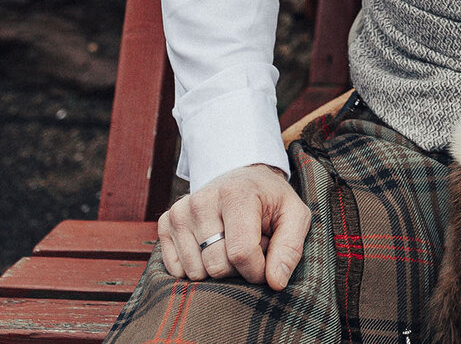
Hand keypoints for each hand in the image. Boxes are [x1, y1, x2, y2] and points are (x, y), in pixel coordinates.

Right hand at [159, 162, 311, 288]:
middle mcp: (202, 200)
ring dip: (218, 267)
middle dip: (238, 269)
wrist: (243, 178)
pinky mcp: (166, 223)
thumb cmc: (270, 200)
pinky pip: (176, 269)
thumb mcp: (294, 215)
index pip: (241, 253)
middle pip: (216, 265)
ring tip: (232, 242)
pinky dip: (197, 266)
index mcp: (236, 194)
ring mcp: (180, 212)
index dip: (257, 271)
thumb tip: (275, 282)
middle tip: (250, 246)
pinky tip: (212, 245)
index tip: (267, 263)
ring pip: (195, 272)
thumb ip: (290, 249)